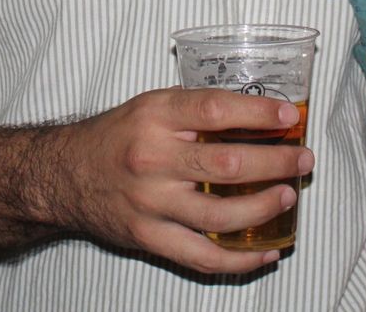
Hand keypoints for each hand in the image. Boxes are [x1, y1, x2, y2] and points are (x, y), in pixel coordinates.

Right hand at [57, 87, 312, 274]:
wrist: (62, 175)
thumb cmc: (115, 137)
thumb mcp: (150, 106)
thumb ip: (194, 110)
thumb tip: (256, 113)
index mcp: (154, 116)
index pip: (214, 110)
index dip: (257, 112)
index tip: (288, 114)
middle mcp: (152, 158)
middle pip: (227, 165)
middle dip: (276, 163)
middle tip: (302, 160)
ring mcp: (150, 203)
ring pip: (220, 216)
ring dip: (264, 209)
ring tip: (288, 196)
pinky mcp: (148, 237)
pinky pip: (201, 257)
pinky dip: (240, 260)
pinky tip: (265, 252)